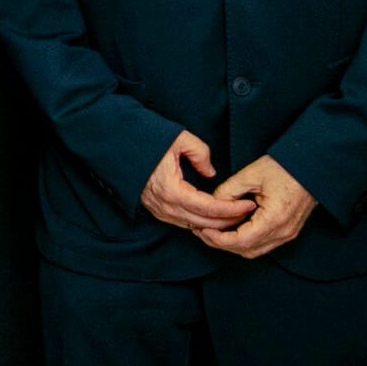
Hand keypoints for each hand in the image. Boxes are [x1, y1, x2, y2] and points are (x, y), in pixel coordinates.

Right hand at [140, 130, 255, 231]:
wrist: (117, 145)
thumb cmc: (147, 140)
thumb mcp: (179, 139)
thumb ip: (201, 154)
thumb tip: (211, 173)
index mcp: (172, 190)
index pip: (210, 208)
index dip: (232, 209)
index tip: (249, 204)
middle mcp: (165, 206)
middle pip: (205, 223)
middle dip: (229, 220)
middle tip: (248, 213)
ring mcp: (158, 210)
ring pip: (194, 226)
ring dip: (216, 224)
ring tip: (235, 216)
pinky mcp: (155, 210)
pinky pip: (183, 223)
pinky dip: (201, 223)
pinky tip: (213, 217)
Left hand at [191, 154, 317, 259]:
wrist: (311, 167)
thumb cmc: (285, 168)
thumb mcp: (251, 174)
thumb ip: (228, 191)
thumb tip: (212, 204)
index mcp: (274, 219)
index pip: (240, 241)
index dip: (217, 239)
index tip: (203, 229)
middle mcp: (283, 232)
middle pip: (246, 250)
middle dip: (221, 243)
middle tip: (201, 231)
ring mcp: (287, 234)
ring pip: (254, 250)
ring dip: (232, 244)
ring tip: (213, 230)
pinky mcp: (288, 231)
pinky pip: (263, 244)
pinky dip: (245, 241)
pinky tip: (231, 229)